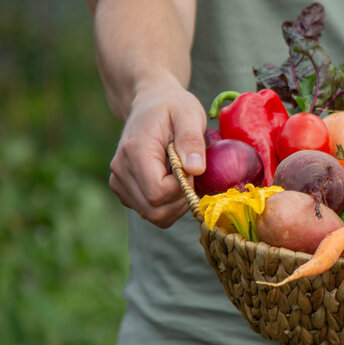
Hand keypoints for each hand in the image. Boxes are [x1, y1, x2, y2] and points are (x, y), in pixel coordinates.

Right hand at [109, 75, 206, 227]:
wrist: (151, 102)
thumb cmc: (172, 107)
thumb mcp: (189, 114)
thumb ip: (191, 140)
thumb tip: (195, 169)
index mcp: (135, 151)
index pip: (157, 193)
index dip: (182, 189)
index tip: (191, 168)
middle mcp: (121, 169)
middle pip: (155, 211)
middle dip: (181, 200)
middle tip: (190, 174)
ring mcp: (119, 181)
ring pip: (153, 215)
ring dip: (176, 204)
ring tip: (182, 176)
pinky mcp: (123, 189)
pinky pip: (149, 212)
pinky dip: (167, 204)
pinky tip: (172, 181)